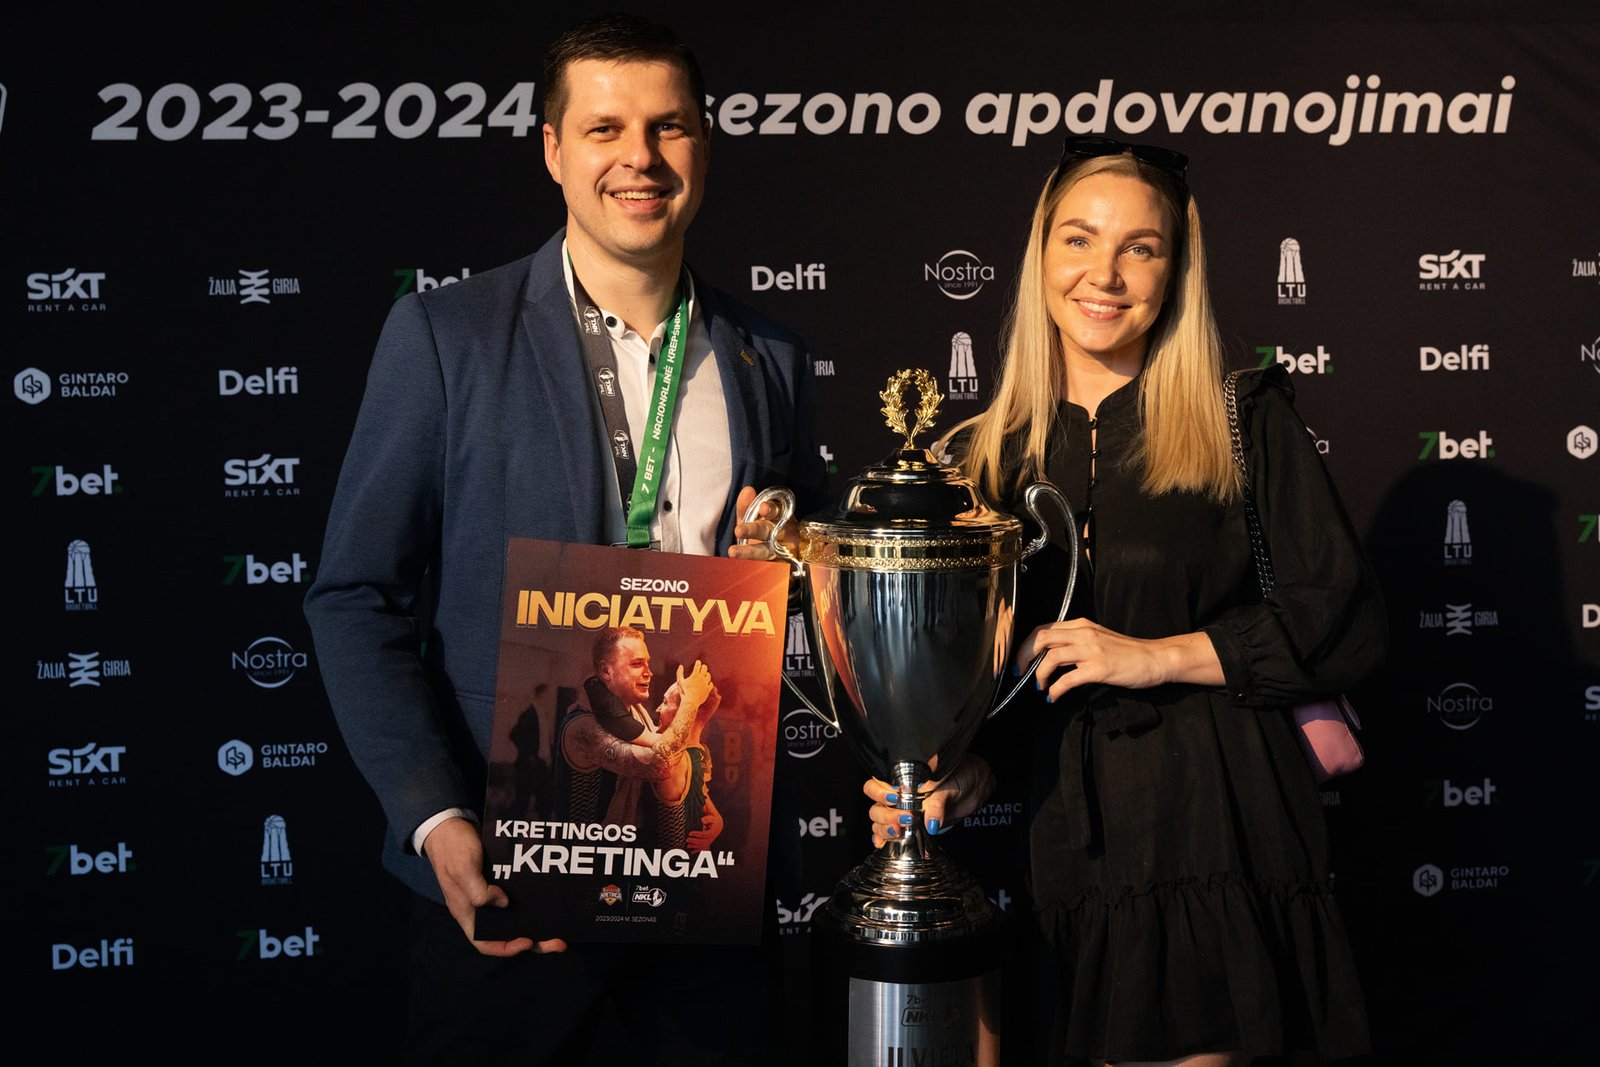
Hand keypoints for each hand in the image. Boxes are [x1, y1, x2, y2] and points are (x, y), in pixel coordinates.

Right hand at [421, 816, 566, 955]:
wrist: (449, 824)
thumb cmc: (452, 848)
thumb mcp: (463, 869)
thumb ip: (479, 891)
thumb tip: (504, 903)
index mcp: (467, 912)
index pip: (485, 942)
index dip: (506, 948)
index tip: (528, 942)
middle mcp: (480, 908)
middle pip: (508, 933)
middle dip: (534, 941)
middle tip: (559, 942)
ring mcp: (489, 894)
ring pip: (516, 917)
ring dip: (538, 923)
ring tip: (561, 927)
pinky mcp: (499, 881)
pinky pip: (518, 897)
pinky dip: (533, 901)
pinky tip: (550, 900)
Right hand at [675, 660, 712, 707]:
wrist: (690, 702)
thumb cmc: (684, 692)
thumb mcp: (679, 681)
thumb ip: (679, 673)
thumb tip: (681, 666)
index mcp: (695, 675)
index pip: (698, 665)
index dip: (698, 662)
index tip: (697, 662)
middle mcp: (702, 678)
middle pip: (705, 668)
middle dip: (703, 666)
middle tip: (701, 667)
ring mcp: (706, 684)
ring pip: (708, 675)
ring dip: (706, 673)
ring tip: (704, 674)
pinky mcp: (708, 690)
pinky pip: (711, 684)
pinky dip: (709, 682)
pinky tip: (707, 683)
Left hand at [686, 809, 722, 851]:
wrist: (719, 823)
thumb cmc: (715, 819)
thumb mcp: (713, 816)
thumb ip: (708, 818)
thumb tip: (702, 820)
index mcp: (712, 832)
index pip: (704, 834)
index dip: (697, 834)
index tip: (690, 833)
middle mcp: (712, 838)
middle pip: (703, 841)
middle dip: (694, 841)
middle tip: (687, 839)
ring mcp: (710, 841)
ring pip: (702, 845)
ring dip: (694, 846)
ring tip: (687, 845)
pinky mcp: (708, 842)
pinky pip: (702, 848)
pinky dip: (697, 850)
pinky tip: (691, 852)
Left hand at [728, 485, 798, 561]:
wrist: (784, 556)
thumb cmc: (764, 532)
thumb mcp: (753, 519)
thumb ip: (748, 506)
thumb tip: (748, 490)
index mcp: (780, 517)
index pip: (777, 510)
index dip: (771, 509)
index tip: (762, 508)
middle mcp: (784, 533)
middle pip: (770, 531)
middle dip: (754, 530)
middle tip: (738, 531)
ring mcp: (784, 552)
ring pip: (768, 551)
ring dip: (750, 552)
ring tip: (733, 552)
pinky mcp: (781, 567)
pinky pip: (769, 568)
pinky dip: (755, 567)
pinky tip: (741, 567)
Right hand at [861, 755, 994, 848]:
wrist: (974, 786)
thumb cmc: (960, 775)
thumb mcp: (948, 785)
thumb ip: (937, 802)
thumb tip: (931, 823)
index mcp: (901, 779)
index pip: (875, 785)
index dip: (879, 793)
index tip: (895, 798)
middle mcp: (897, 795)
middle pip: (875, 808)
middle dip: (886, 816)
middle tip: (906, 818)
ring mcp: (901, 811)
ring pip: (878, 822)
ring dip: (885, 829)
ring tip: (899, 832)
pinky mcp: (909, 827)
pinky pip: (888, 834)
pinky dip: (883, 840)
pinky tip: (883, 844)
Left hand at [1015, 619, 1223, 699]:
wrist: (1155, 658)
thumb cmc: (1126, 652)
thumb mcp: (1097, 638)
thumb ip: (1075, 642)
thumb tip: (1049, 656)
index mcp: (1081, 625)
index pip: (1043, 629)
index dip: (1025, 645)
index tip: (1020, 661)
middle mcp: (1084, 633)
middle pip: (1041, 639)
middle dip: (1024, 656)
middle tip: (1020, 673)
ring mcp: (1092, 650)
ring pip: (1051, 658)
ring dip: (1039, 675)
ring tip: (1039, 687)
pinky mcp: (1100, 668)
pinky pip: (1068, 679)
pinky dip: (1055, 689)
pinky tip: (1053, 696)